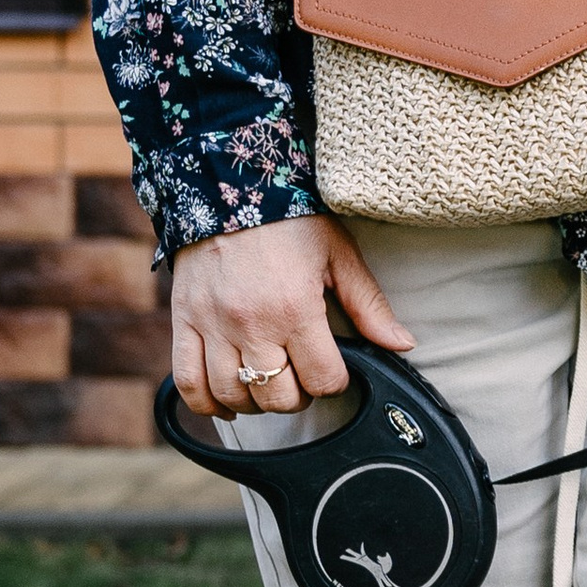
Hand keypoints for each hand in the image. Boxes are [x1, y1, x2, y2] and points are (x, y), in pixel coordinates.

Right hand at [170, 216, 414, 418]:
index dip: (335, 382)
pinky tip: (227, 403)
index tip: (334, 370)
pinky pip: (187, 381)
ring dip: (256, 402)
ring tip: (270, 384)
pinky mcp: (184, 320)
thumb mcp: (338, 255)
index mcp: (295, 308)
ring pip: (232, 395)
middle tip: (303, 378)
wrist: (226, 184)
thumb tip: (402, 343)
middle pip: (277, 396)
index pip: (322, 380)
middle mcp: (250, 324)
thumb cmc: (289, 219)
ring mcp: (212, 325)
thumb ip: (368, 305)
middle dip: (298, 396)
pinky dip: (206, 403)